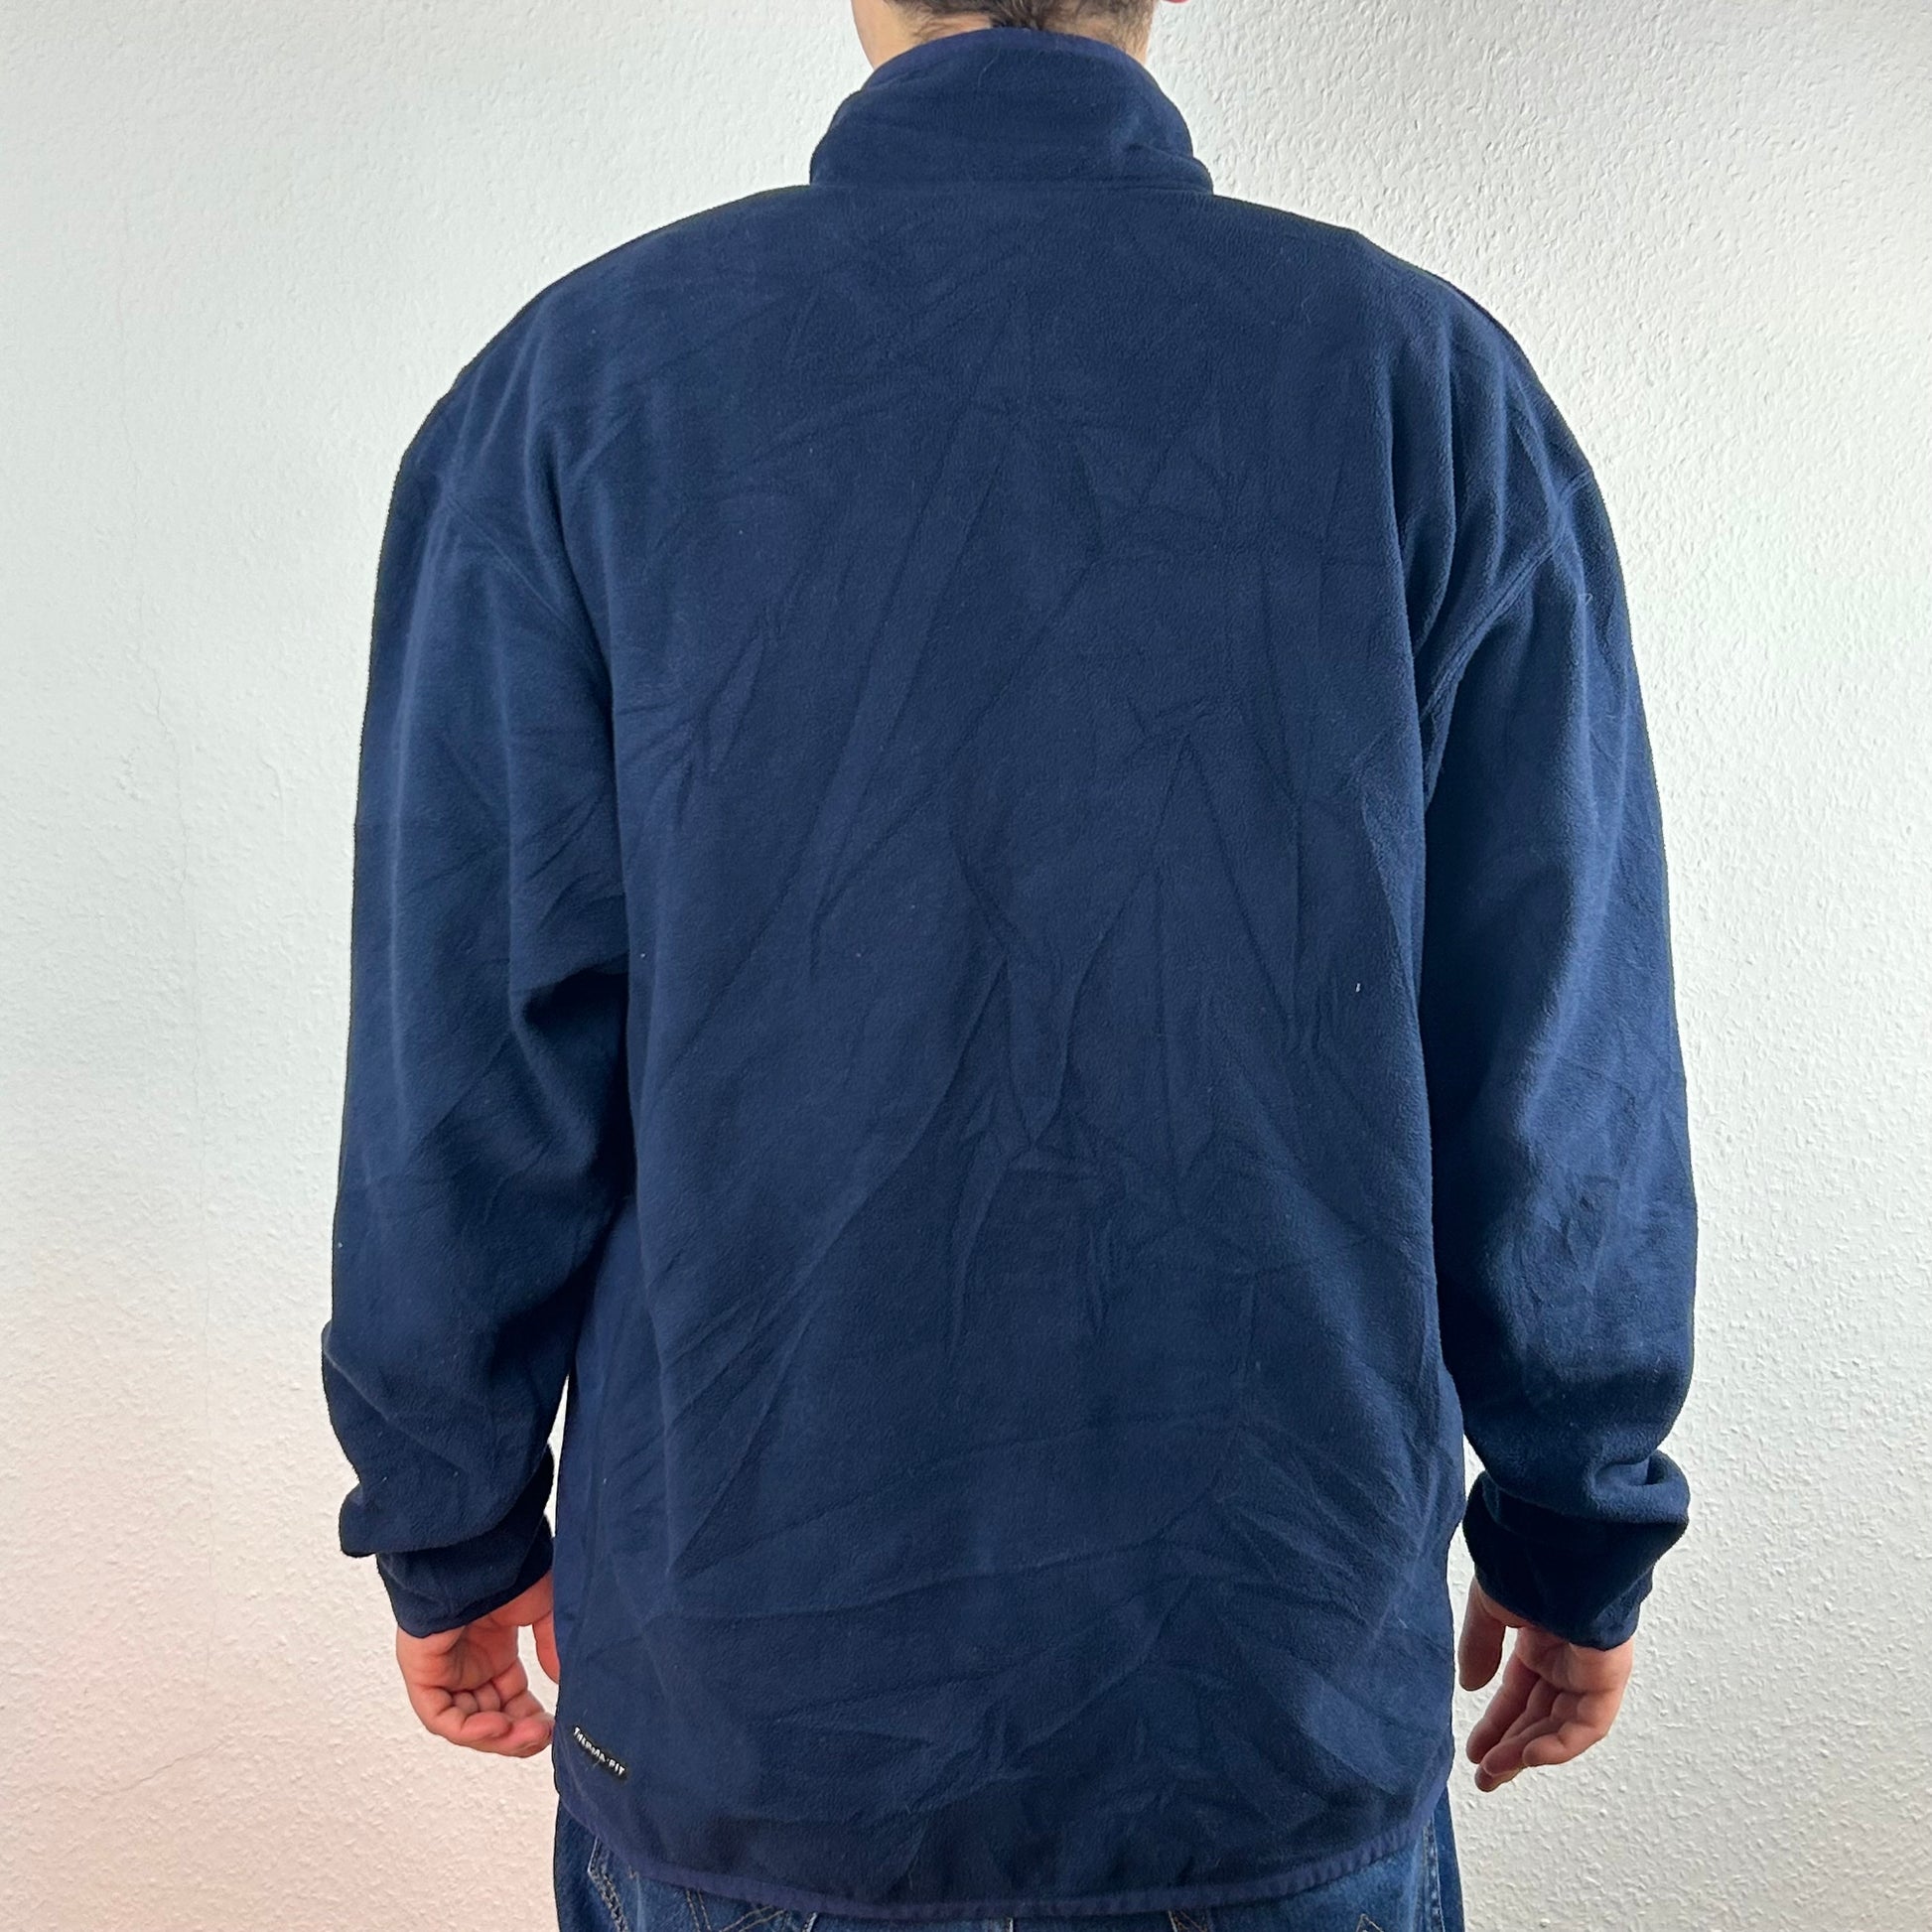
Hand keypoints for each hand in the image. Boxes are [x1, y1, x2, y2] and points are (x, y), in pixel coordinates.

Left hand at [395, 1571, 561, 1757]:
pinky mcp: (422, 1672)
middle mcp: (467, 1663)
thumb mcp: (543, 1610)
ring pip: (466, 1723)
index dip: (531, 1720)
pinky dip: (469, 1730)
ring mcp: (443, 1669)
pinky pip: (440, 1716)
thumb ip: (552, 1648)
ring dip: (497, 1737)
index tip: (554, 1728)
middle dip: (517, 1734)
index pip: (510, 1700)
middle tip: (543, 1736)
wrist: (478, 1551)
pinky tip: (497, 1727)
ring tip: (526, 1735)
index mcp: (493, 1649)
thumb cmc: (508, 1568)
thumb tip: (563, 1683)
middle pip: (490, 1717)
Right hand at [1457, 1577, 1632, 1791]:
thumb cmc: (1524, 1561)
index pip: (1518, 1692)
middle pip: (1539, 1715)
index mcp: (1540, 1637)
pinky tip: (1528, 1757)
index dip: (1496, 1723)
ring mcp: (1589, 1667)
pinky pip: (1588, 1722)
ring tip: (1495, 1771)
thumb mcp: (1490, 1608)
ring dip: (1528, 1751)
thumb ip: (1480, 1647)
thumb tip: (1471, 1686)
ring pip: (1560, 1723)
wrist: (1559, 1541)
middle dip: (1510, 1747)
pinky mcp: (1608, 1674)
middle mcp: (1567, 1657)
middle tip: (1485, 1775)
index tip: (1474, 1749)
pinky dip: (1560, 1743)